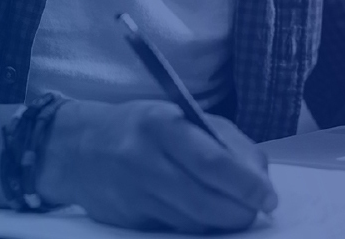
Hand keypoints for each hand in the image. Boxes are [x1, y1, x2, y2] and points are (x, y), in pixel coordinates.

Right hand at [39, 99, 277, 233]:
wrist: (76, 148)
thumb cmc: (141, 127)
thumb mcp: (180, 116)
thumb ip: (224, 140)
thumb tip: (259, 176)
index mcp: (162, 125)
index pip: (212, 162)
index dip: (245, 184)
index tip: (268, 197)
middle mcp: (144, 160)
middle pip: (204, 200)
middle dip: (239, 211)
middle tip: (255, 210)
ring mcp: (133, 194)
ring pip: (192, 222)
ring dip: (221, 222)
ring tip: (233, 211)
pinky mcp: (128, 221)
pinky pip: (174, 230)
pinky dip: (197, 227)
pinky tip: (203, 216)